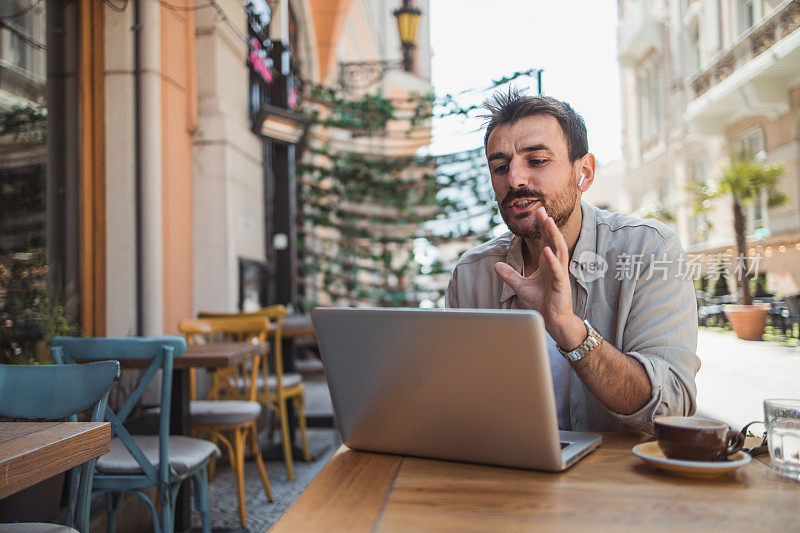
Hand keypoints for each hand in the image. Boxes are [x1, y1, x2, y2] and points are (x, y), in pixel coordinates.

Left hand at [494, 206, 585, 349]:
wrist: (553, 320)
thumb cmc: (542, 303)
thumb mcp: (521, 286)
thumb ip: (510, 275)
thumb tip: (496, 266)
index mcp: (548, 264)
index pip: (546, 241)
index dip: (543, 227)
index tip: (538, 213)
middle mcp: (556, 266)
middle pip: (553, 241)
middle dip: (548, 226)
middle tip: (543, 210)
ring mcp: (559, 274)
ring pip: (559, 251)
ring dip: (553, 236)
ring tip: (548, 222)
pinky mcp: (561, 285)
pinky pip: (558, 270)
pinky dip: (552, 260)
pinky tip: (547, 250)